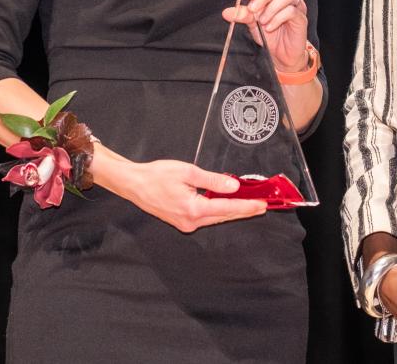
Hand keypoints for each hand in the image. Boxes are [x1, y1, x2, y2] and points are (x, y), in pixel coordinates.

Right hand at [106, 157, 266, 232]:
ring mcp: (186, 223)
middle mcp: (191, 221)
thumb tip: (233, 187)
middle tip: (261, 205)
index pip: (228, 208)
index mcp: (194, 209)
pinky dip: (218, 210)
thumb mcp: (188, 172)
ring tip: (248, 203)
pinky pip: (206, 217)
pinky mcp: (182, 221)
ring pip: (215, 217)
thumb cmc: (156, 175)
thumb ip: (213, 180)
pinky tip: (226, 203)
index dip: (247, 206)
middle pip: (224, 215)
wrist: (134, 184)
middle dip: (244, 210)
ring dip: (231, 210)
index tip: (262, 205)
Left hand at [222, 0, 309, 72]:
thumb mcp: (252, 24)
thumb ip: (242, 15)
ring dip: (272, 7)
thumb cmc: (269, 35)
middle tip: (252, 9)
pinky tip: (269, 27)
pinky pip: (291, 11)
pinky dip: (278, 18)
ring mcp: (297, 6)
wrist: (281, 55)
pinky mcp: (302, 18)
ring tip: (262, 21)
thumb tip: (226, 12)